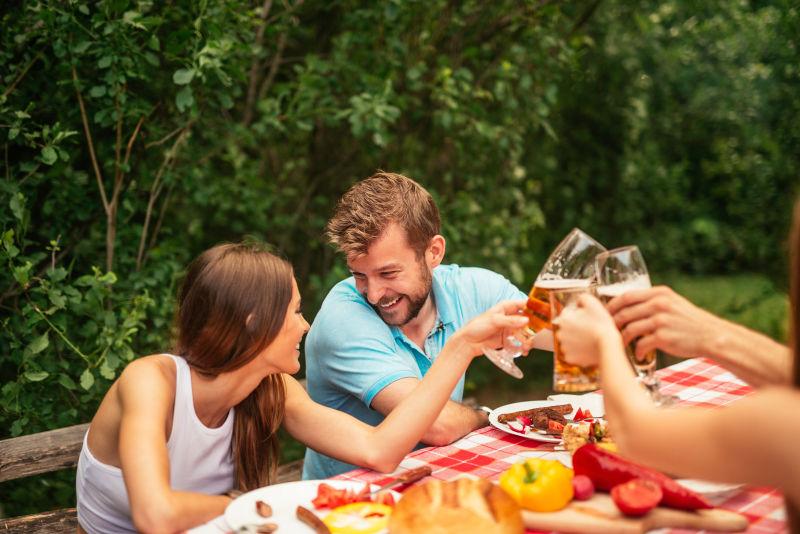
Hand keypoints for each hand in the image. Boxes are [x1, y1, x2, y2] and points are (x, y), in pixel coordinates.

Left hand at [452, 299, 530, 356]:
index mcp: (506, 307)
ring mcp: (509, 328)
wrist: (468, 343)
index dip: (534, 307)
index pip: (523, 304)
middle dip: (533, 327)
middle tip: (537, 334)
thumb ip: (510, 321)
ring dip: (528, 339)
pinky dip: (523, 347)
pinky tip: (524, 352)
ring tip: (527, 347)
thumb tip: (526, 320)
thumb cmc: (477, 326)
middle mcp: (510, 317)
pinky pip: (519, 342)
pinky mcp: (507, 339)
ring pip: (524, 332)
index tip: (544, 312)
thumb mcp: (494, 321)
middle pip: (527, 320)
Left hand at [552, 294, 619, 366]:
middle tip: (588, 330)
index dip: (578, 317)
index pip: (567, 316)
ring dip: (576, 341)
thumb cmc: (601, 324)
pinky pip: (572, 354)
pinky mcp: (570, 358)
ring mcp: (564, 347)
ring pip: (569, 342)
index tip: (586, 320)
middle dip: (575, 329)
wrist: (608, 344)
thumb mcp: (593, 303)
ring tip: (589, 340)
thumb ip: (582, 298)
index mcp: (563, 320)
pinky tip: (587, 348)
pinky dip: (578, 352)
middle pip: (567, 329)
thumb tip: (578, 300)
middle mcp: (560, 334)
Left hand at [606, 285, 725, 360]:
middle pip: (624, 313)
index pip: (627, 296)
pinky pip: (641, 344)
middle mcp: (659, 304)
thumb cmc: (690, 321)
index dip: (612, 306)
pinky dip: (637, 351)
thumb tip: (629, 306)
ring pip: (630, 329)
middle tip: (608, 332)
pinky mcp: (663, 337)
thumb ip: (654, 301)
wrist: (712, 335)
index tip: (605, 314)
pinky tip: (639, 355)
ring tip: (621, 345)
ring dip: (622, 339)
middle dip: (613, 324)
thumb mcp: (673, 302)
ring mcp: (661, 320)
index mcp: (660, 293)